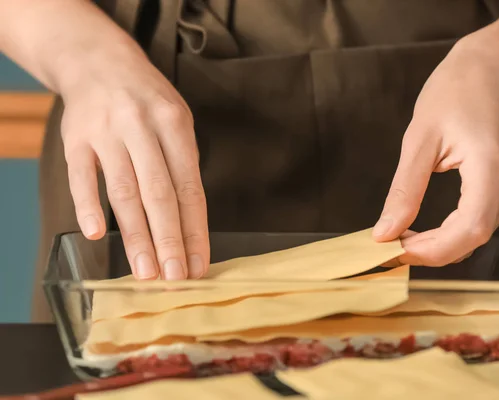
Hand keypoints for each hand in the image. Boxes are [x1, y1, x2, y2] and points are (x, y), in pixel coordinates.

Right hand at [60, 50, 208, 279]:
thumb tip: (191, 223)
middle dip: (169, 240)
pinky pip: (81, 176)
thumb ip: (183, 165)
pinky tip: (96, 235)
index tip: (198, 263)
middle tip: (175, 278)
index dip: (195, 229)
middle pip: (159, 194)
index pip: (189, 188)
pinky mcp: (75, 139)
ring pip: (124, 192)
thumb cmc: (147, 101)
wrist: (99, 61)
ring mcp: (106, 133)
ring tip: (145, 271)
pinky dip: (88, 205)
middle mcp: (142, 128)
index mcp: (175, 125)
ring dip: (136, 235)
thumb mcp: (177, 120)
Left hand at [373, 38, 498, 265]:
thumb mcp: (419, 138)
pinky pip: (480, 223)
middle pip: (474, 238)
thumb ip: (404, 189)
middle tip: (391, 247)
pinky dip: (451, 234)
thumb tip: (385, 233)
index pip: (470, 229)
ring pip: (477, 235)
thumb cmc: (454, 92)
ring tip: (403, 238)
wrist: (491, 70)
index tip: (395, 250)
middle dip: (431, 251)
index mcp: (491, 166)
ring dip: (440, 245)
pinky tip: (426, 230)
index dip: (433, 250)